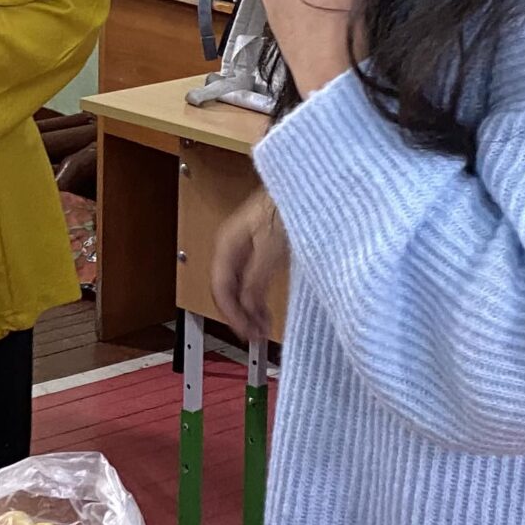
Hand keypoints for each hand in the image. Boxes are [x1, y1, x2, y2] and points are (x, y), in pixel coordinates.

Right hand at [211, 190, 290, 341]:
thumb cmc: (284, 208)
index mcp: (226, 246)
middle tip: (255, 336)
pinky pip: (252, 281)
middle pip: (227, 291)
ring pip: (240, 288)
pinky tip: (267, 309)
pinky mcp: (260, 250)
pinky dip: (258, 299)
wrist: (305, 188)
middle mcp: (231, 248)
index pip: (220, 289)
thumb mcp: (270, 248)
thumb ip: (256, 279)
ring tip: (263, 328)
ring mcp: (246, 249)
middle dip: (240, 316)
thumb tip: (246, 306)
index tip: (245, 334)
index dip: (231, 315)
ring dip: (249, 310)